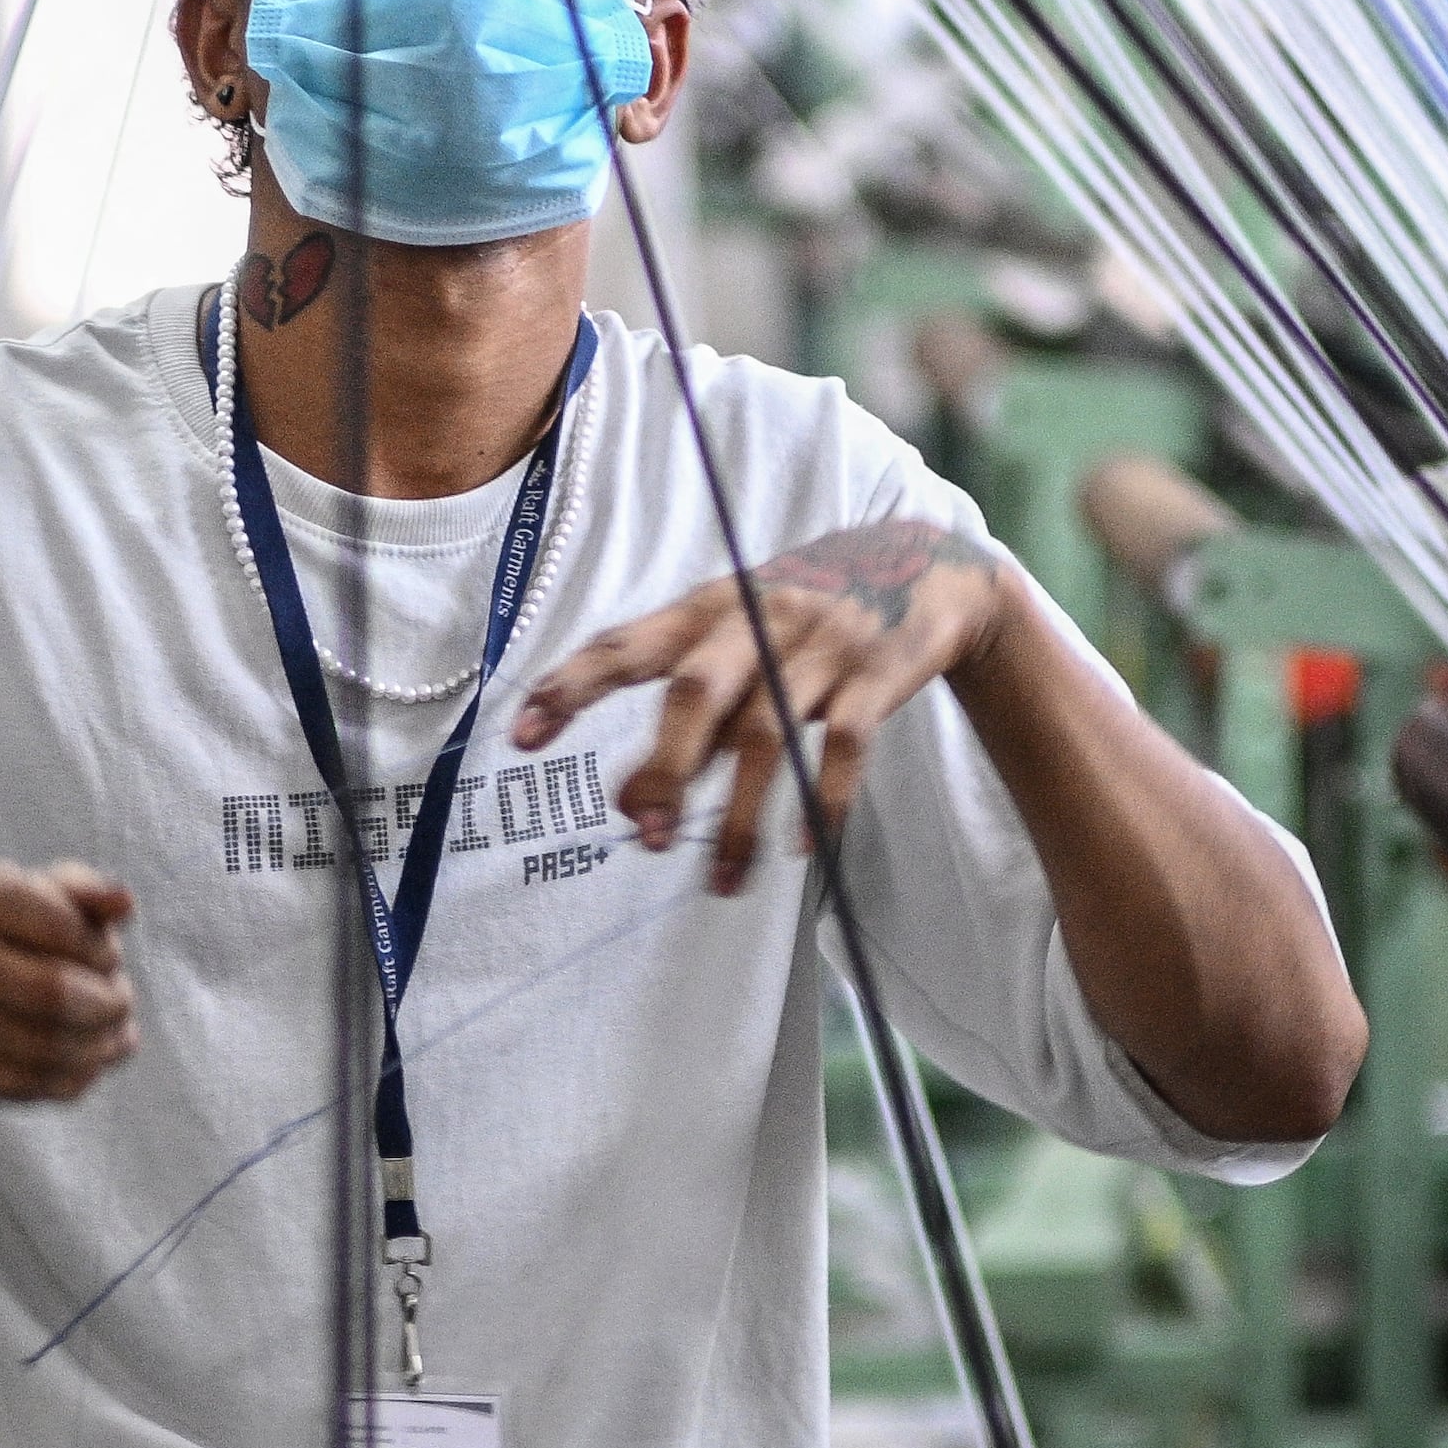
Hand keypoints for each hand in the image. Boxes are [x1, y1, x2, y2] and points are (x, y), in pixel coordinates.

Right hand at [0, 852, 139, 1102]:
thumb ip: (59, 889)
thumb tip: (124, 902)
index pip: (53, 918)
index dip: (100, 946)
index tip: (109, 956)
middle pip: (50, 990)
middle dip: (107, 1003)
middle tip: (120, 1003)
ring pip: (40, 1045)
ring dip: (96, 1048)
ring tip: (113, 1039)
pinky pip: (17, 1085)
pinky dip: (67, 1079)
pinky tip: (84, 1067)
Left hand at [503, 517, 1015, 893]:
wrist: (925, 568)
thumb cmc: (801, 620)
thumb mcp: (738, 643)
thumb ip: (689, 716)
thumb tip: (631, 800)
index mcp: (705, 608)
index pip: (625, 645)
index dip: (572, 687)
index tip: (522, 737)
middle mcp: (756, 620)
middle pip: (695, 690)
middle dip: (664, 766)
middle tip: (642, 833)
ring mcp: (820, 647)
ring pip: (767, 734)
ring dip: (738, 813)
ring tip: (719, 880)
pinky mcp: (878, 676)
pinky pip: (845, 746)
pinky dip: (820, 800)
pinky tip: (800, 848)